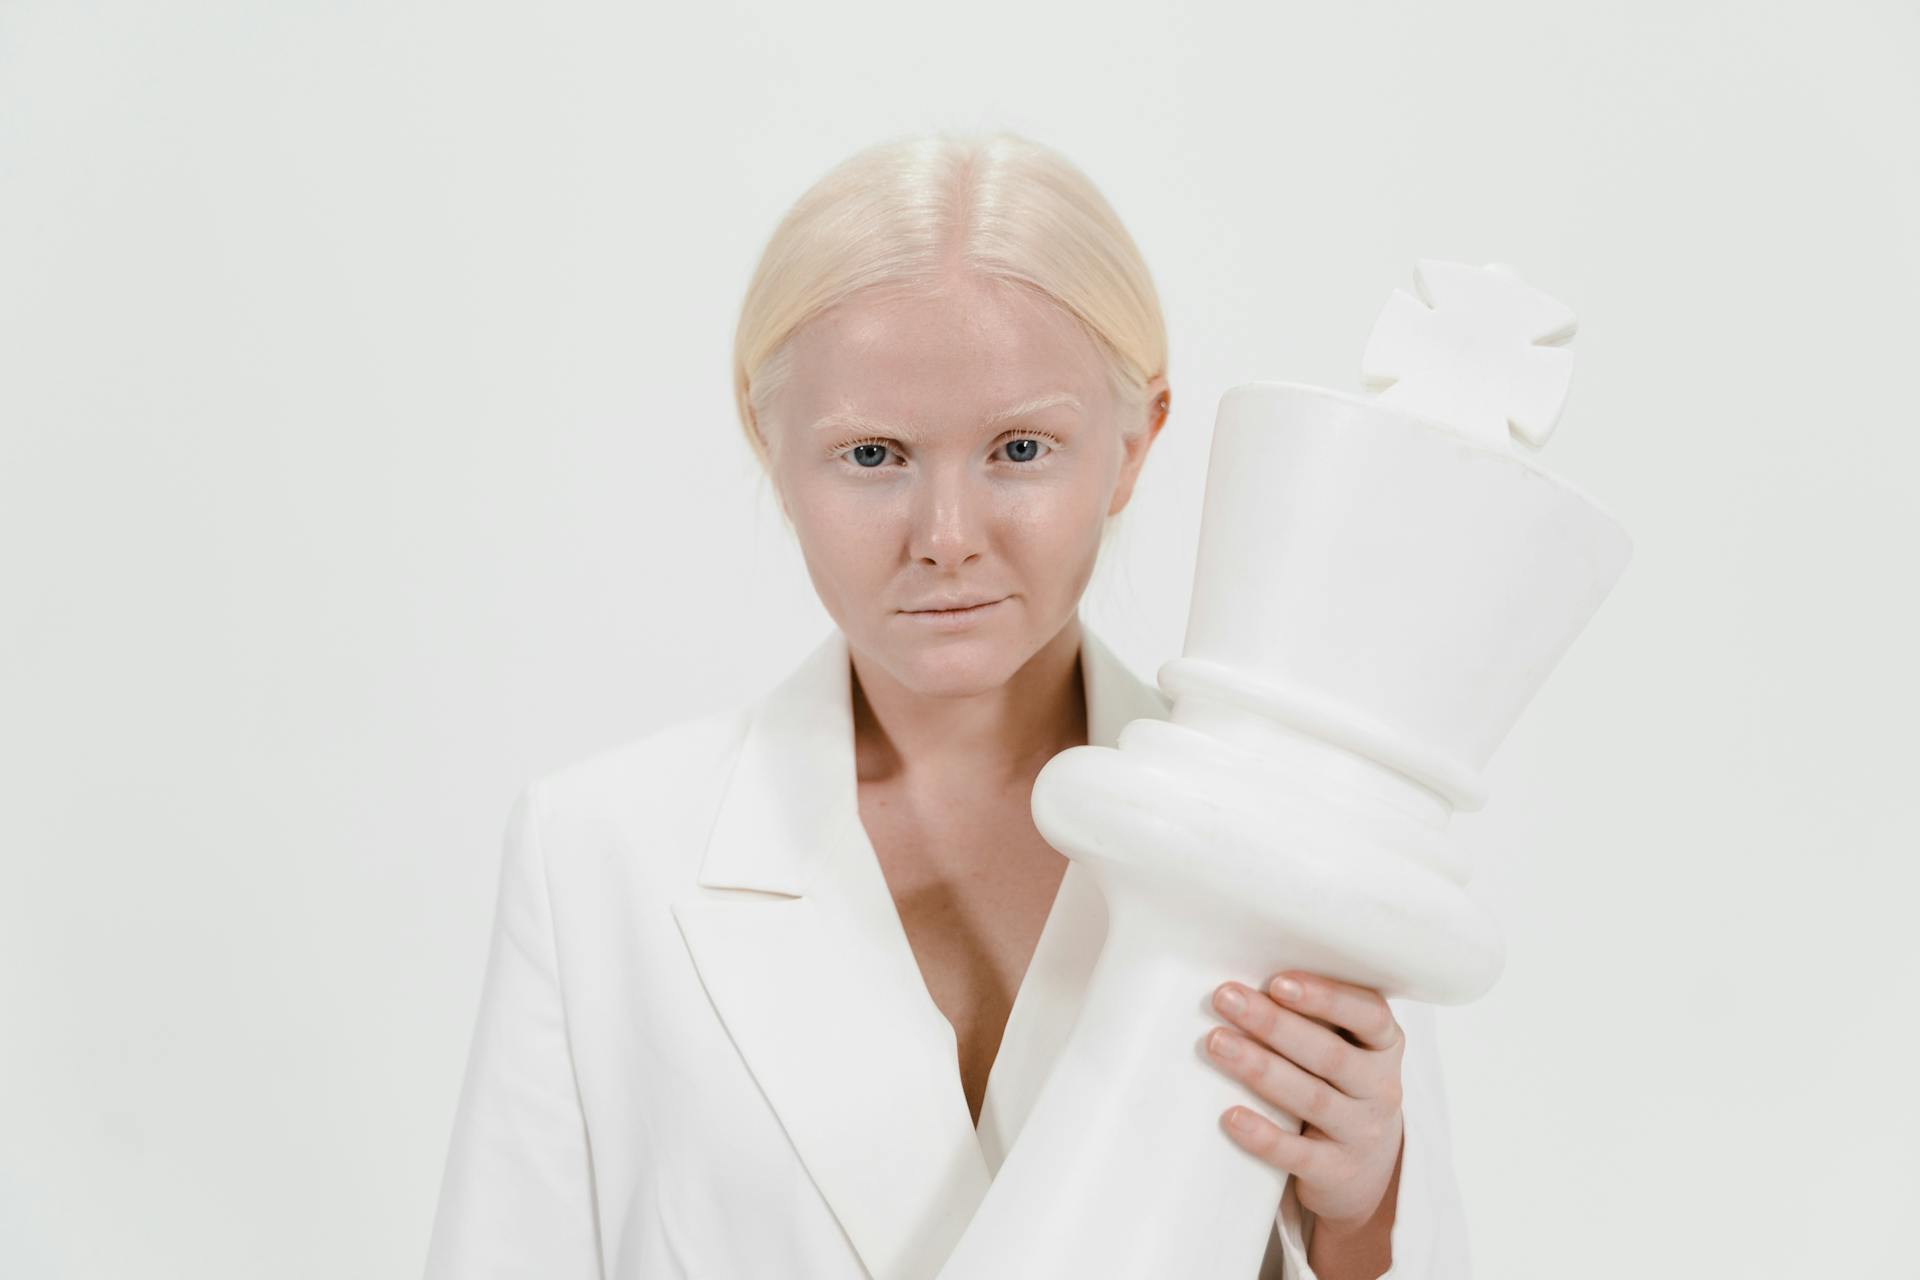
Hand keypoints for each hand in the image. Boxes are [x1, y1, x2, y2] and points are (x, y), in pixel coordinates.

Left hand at [1202, 970, 1405, 1232]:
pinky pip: (1297, 1154)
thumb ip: (1312, 1020)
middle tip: (1225, 998)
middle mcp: (1381, 1087)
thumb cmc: (1340, 1087)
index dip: (1325, 998)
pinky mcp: (1336, 1171)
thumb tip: (1244, 984)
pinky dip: (1264, 1136)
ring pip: (1311, 1097)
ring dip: (1261, 1068)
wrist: (1366, 1171)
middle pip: (1329, 1054)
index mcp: (1384, 1046)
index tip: (1278, 982)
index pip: (1368, 1015)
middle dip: (1273, 1023)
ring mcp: (1362, 1132)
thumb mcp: (1346, 1050)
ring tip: (1217, 1043)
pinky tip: (1230, 1117)